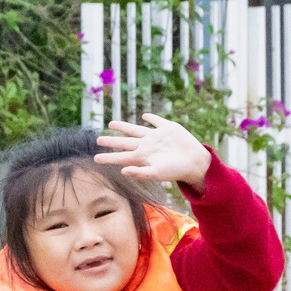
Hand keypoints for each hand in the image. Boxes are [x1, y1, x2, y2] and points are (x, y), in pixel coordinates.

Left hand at [96, 113, 211, 188]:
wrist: (195, 163)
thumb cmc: (176, 171)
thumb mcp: (157, 174)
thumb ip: (140, 173)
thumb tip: (123, 171)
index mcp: (142, 157)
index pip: (121, 156)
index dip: (108, 157)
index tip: (95, 159)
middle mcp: (147, 146)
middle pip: (124, 142)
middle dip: (111, 141)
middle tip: (97, 139)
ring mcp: (156, 136)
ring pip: (135, 130)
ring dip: (123, 127)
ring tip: (111, 124)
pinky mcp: (168, 128)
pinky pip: (156, 121)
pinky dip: (150, 118)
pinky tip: (145, 116)